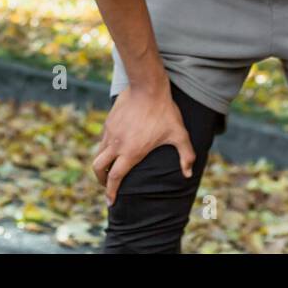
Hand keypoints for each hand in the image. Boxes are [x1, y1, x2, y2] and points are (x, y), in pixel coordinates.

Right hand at [92, 78, 194, 205]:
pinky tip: (114, 146)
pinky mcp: (109, 121)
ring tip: (110, 167)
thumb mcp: (179, 134)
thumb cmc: (164, 111)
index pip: (115, 178)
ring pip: (99, 152)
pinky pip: (103, 139)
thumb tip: (188, 174)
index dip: (110, 192)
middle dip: (100, 180)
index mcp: (131, 152)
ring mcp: (110, 132)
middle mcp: (117, 144)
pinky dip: (105, 147)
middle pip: (98, 168)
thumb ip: (186, 155)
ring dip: (102, 163)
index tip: (110, 201)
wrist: (147, 86)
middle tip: (106, 184)